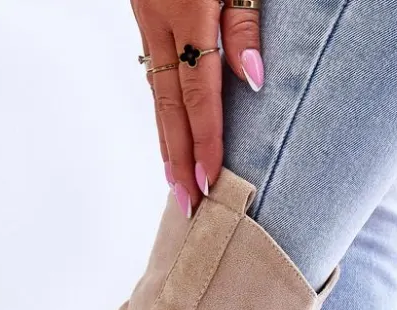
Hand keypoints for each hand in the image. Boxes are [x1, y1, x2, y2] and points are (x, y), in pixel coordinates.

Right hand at [132, 0, 263, 215]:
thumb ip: (244, 22)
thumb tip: (252, 77)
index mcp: (186, 10)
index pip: (198, 92)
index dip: (204, 140)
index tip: (209, 180)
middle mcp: (158, 20)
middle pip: (169, 105)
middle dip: (179, 160)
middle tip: (188, 203)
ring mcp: (146, 18)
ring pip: (156, 92)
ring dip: (166, 142)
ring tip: (175, 183)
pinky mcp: (145, 14)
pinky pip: (154, 73)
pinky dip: (162, 109)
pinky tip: (169, 133)